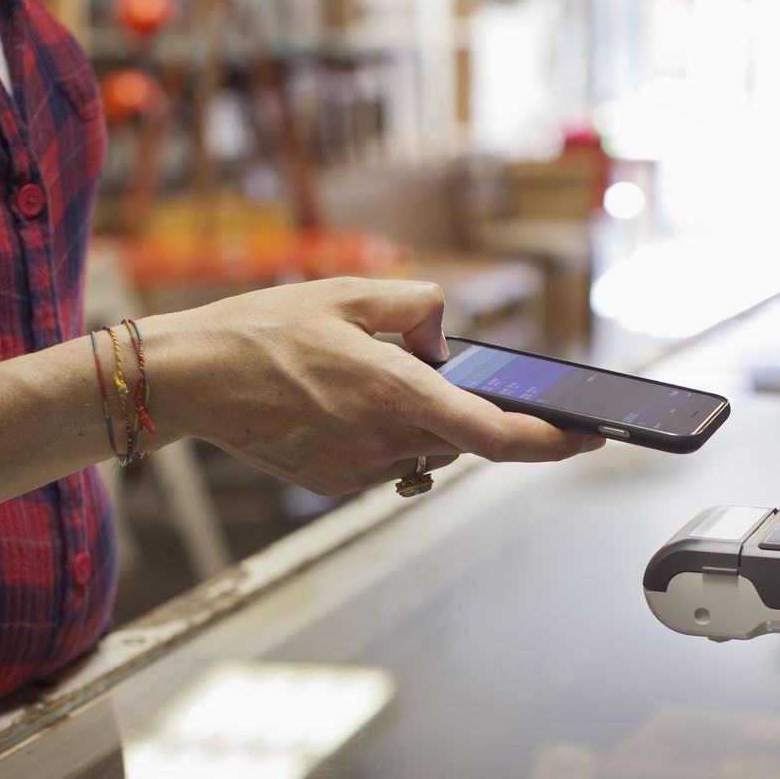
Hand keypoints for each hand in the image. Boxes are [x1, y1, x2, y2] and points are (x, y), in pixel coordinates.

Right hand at [155, 277, 601, 495]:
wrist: (190, 379)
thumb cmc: (262, 331)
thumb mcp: (348, 294)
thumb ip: (416, 307)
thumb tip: (445, 337)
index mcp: (397, 395)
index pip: (497, 436)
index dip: (552, 442)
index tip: (589, 437)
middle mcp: (385, 443)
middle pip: (462, 437)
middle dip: (466, 407)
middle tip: (434, 368)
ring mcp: (359, 471)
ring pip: (424, 449)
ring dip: (420, 418)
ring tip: (362, 375)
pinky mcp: (335, 485)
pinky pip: (386, 460)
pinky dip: (384, 432)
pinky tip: (340, 401)